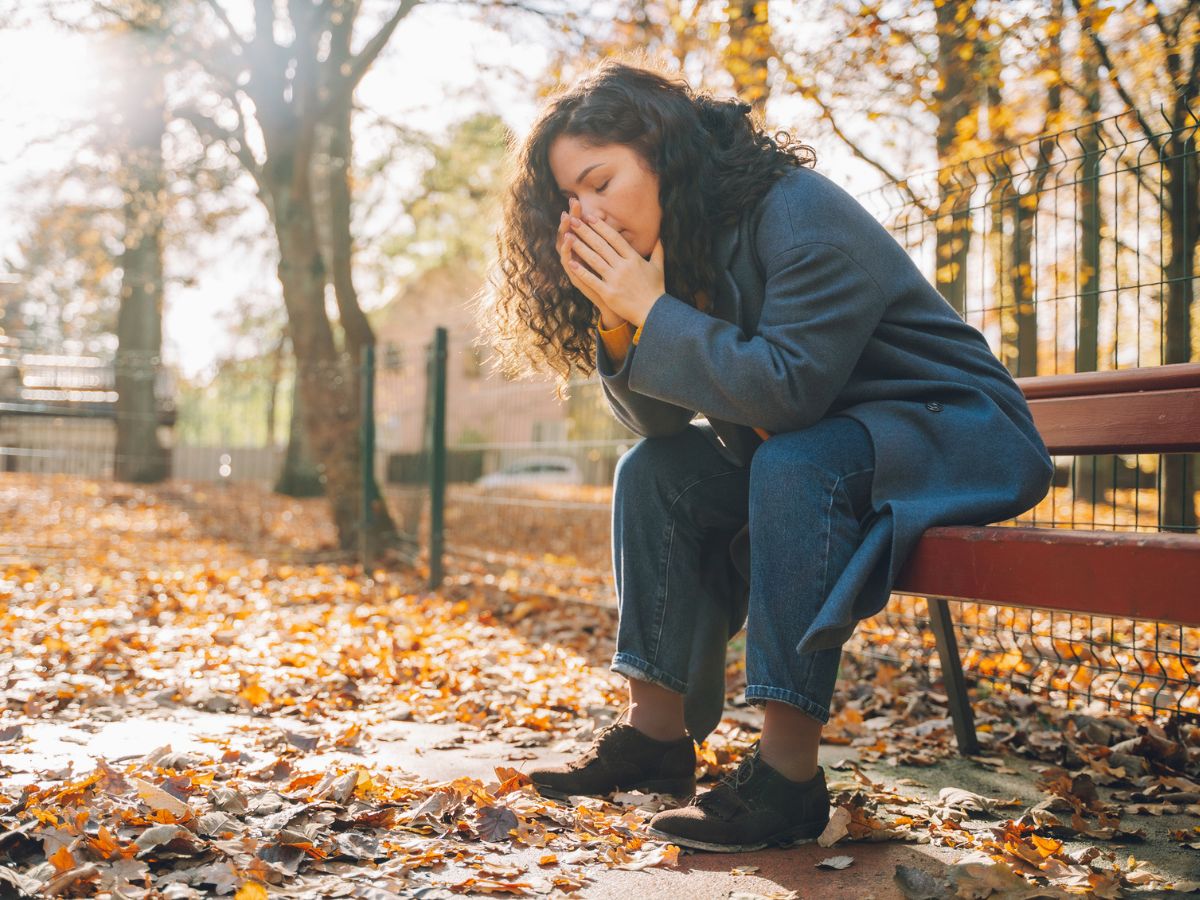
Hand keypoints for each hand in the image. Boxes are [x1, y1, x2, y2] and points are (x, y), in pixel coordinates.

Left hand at [564, 211, 664, 328]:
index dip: (601, 226)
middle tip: (573, 220)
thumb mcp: (658, 267)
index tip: (590, 217)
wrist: (654, 312)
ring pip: (594, 259)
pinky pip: (592, 279)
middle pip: (601, 245)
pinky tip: (570, 262)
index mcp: (634, 258)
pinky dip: (581, 270)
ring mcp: (615, 280)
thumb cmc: (656, 290)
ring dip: (580, 247)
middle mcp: (624, 266)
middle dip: (586, 231)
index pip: (615, 238)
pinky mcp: (609, 293)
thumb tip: (659, 236)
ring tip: (568, 236)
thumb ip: (657, 250)